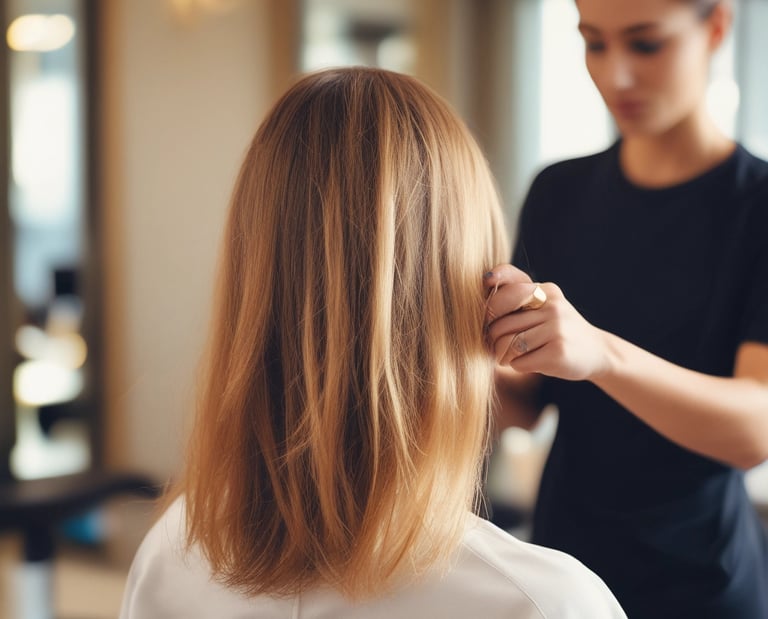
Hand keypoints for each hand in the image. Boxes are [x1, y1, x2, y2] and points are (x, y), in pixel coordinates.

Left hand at [484, 265, 608, 381]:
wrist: (596, 352)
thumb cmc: (557, 329)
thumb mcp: (542, 304)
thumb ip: (517, 291)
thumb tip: (485, 281)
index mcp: (545, 290)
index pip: (504, 292)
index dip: (489, 308)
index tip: (487, 319)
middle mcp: (552, 305)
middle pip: (500, 324)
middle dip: (493, 339)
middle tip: (496, 346)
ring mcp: (557, 328)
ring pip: (508, 345)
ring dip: (503, 355)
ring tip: (510, 356)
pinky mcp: (558, 352)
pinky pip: (519, 361)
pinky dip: (517, 365)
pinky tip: (528, 362)